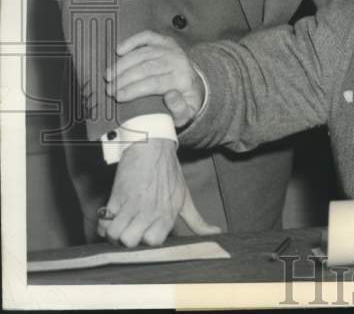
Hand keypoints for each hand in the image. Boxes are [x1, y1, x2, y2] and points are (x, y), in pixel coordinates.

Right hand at [96, 138, 220, 245]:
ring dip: (115, 233)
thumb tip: (215, 233)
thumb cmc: (169, 172)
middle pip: (131, 242)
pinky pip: (103, 222)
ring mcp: (131, 204)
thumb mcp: (185, 197)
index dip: (148, 241)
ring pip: (114, 235)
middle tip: (131, 229)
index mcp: (167, 213)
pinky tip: (113, 216)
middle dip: (128, 240)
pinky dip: (104, 224)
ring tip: (121, 224)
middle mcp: (149, 211)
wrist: (152, 146)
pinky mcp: (116, 197)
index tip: (146, 234)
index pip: (153, 242)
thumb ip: (197, 220)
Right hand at [107, 30, 204, 126]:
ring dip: (122, 64)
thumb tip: (170, 95)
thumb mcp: (187, 112)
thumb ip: (180, 108)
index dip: (134, 89)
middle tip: (109, 89)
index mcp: (183, 79)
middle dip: (124, 78)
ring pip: (143, 53)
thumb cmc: (186, 100)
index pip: (155, 83)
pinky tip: (119, 50)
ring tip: (108, 76)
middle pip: (146, 67)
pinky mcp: (164, 41)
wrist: (194, 84)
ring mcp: (170, 49)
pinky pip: (148, 36)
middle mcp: (177, 61)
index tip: (118, 96)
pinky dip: (132, 41)